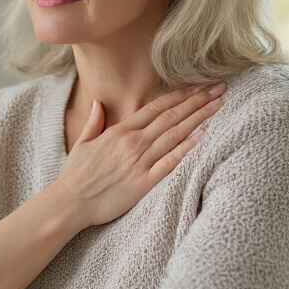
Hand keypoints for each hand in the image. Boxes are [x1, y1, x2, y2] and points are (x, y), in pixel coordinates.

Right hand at [53, 83, 224, 228]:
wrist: (70, 202)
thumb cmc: (75, 175)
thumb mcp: (82, 143)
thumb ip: (93, 121)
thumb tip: (97, 102)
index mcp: (118, 131)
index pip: (155, 108)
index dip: (179, 95)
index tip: (197, 86)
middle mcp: (132, 143)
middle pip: (170, 117)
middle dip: (196, 101)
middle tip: (218, 89)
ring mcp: (139, 162)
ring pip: (174, 135)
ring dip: (198, 118)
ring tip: (217, 105)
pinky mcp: (144, 182)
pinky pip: (169, 162)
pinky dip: (186, 148)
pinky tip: (202, 136)